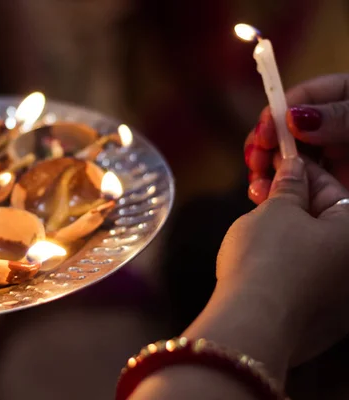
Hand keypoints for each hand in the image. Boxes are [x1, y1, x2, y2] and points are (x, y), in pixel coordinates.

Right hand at [216, 156, 348, 369]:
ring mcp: (342, 297)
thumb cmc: (267, 259)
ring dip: (285, 226)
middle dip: (290, 197)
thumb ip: (289, 185)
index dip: (298, 167)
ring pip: (313, 247)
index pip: (331, 185)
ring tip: (252, 217)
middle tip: (258, 187)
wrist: (251, 326)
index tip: (274, 157)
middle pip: (324, 217)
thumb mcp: (275, 211)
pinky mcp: (321, 320)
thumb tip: (294, 166)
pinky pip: (306, 276)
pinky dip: (286, 258)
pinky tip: (259, 251)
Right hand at [244, 74, 348, 204]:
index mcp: (347, 100)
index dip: (279, 111)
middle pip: (288, 129)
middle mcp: (333, 128)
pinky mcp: (329, 188)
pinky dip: (276, 191)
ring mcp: (331, 159)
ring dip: (265, 170)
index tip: (265, 133)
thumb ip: (341, 117)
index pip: (305, 96)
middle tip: (255, 159)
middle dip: (265, 144)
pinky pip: (296, 187)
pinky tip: (262, 195)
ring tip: (257, 184)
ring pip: (287, 159)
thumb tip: (294, 117)